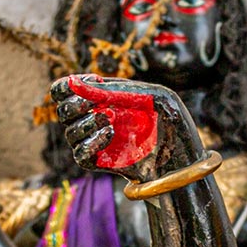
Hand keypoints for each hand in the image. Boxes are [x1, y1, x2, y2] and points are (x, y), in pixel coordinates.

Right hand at [51, 74, 204, 180]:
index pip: (64, 90)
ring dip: (86, 123)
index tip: (88, 83)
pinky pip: (79, 154)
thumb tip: (76, 83)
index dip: (67, 85)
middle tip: (97, 104)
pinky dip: (90, 142)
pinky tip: (110, 135)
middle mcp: (94, 120)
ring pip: (70, 132)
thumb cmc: (172, 121)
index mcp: (102, 99)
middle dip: (75, 104)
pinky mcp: (100, 163)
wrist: (184, 158)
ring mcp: (97, 142)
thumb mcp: (152, 95)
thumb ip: (115, 88)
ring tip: (112, 120)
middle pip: (62, 110)